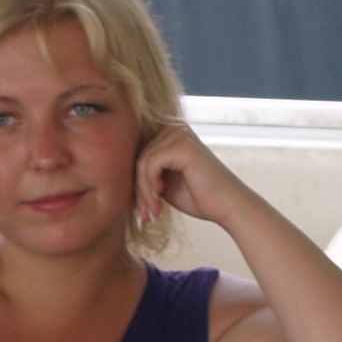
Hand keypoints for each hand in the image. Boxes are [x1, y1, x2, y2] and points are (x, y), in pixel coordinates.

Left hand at [134, 121, 246, 239]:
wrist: (227, 207)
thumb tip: (114, 173)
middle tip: (146, 214)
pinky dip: (149, 187)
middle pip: (137, 156)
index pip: (138, 152)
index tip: (142, 208)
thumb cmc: (198, 196)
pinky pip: (150, 164)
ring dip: (143, 191)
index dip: (135, 182)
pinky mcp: (182, 144)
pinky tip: (158, 202)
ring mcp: (179, 133)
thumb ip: (146, 172)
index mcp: (170, 133)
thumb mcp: (163, 182)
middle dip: (138, 189)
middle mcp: (174, 127)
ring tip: (152, 212)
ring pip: (141, 161)